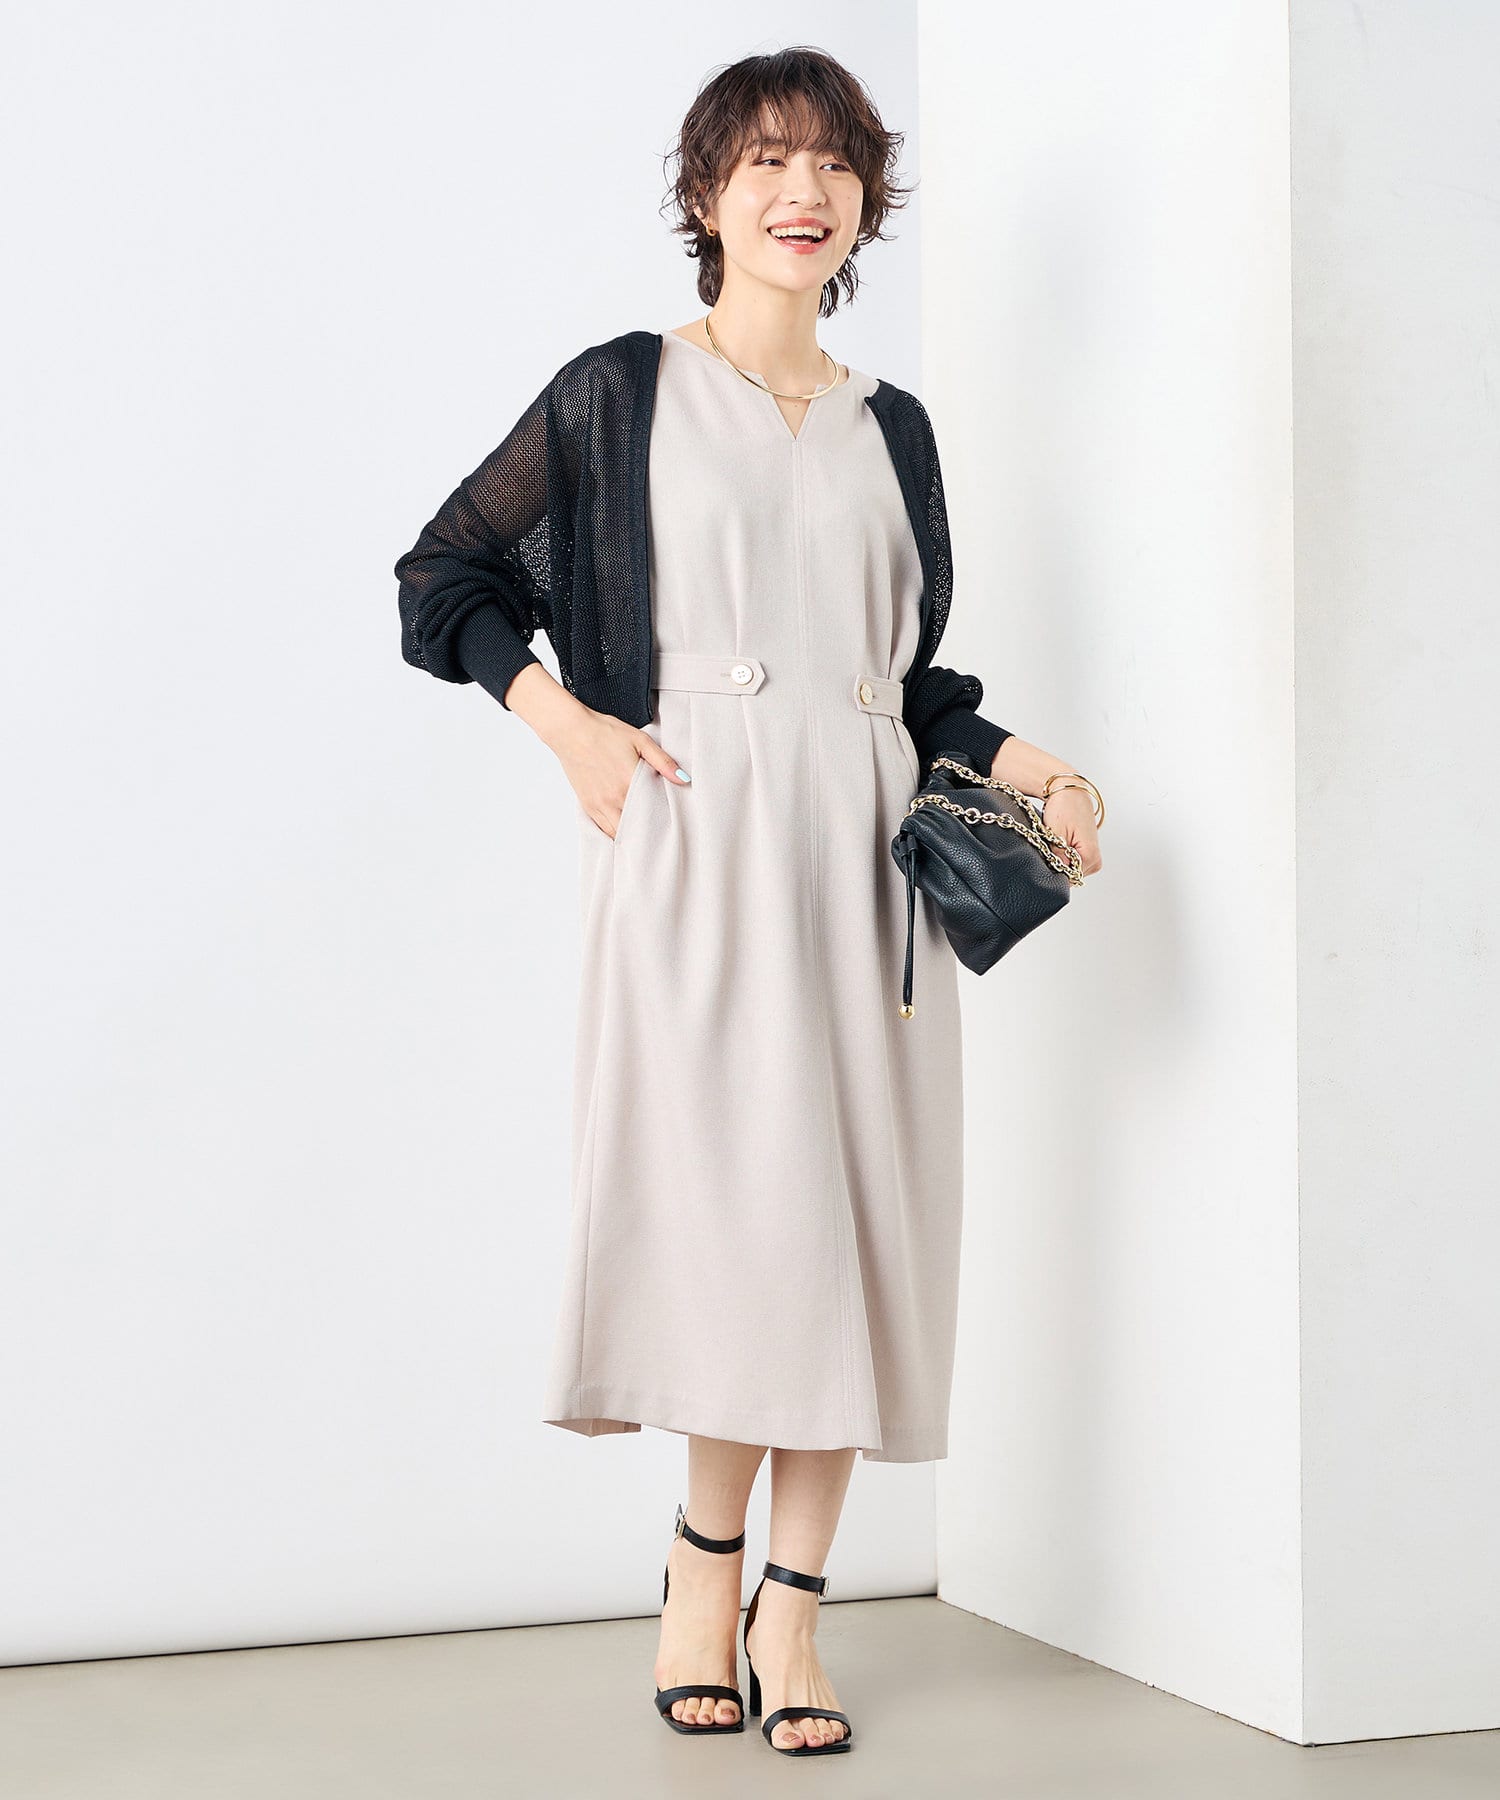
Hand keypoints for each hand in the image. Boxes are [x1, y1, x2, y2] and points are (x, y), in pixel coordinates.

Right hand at [554, 712, 689, 840]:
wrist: (570, 730)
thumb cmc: (603, 732)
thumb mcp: (640, 740)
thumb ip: (663, 761)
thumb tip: (683, 779)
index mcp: (630, 783)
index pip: (652, 814)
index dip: (662, 821)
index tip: (669, 824)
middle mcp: (614, 798)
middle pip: (636, 828)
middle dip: (647, 833)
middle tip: (658, 833)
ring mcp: (599, 804)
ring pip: (618, 833)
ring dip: (630, 835)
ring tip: (641, 835)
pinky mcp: (587, 805)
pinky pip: (602, 829)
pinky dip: (613, 832)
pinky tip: (623, 830)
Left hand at [1042, 786, 1101, 875]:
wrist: (1070, 792)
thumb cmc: (1064, 808)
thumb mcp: (1055, 835)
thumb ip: (1058, 859)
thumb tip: (1058, 876)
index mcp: (1090, 856)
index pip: (1069, 879)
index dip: (1055, 869)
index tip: (1049, 854)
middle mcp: (1096, 859)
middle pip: (1071, 876)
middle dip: (1058, 864)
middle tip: (1053, 844)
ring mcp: (1093, 856)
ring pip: (1072, 870)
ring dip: (1062, 859)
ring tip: (1058, 840)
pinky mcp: (1089, 852)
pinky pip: (1074, 862)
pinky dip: (1065, 855)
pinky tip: (1063, 841)